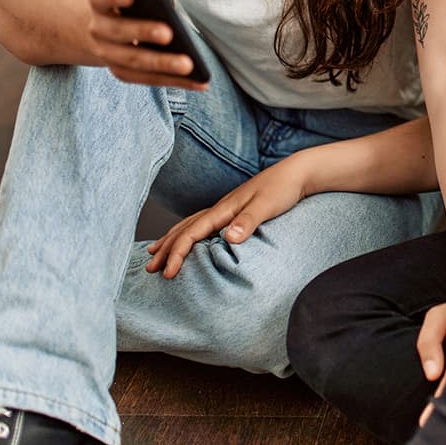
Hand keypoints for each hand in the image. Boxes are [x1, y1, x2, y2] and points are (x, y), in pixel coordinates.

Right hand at [85, 0, 206, 89]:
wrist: (102, 28)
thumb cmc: (127, 3)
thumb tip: (166, 0)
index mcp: (98, 4)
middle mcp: (98, 30)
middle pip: (119, 32)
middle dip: (143, 32)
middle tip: (168, 34)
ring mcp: (107, 54)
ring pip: (133, 61)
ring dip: (162, 64)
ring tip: (188, 66)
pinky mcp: (122, 71)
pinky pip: (146, 78)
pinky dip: (173, 81)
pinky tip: (197, 82)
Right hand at [145, 153, 312, 277]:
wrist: (296, 172)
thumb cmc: (283, 188)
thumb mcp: (267, 205)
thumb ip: (248, 220)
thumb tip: (229, 237)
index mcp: (224, 209)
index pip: (192, 233)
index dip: (177, 253)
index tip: (167, 272)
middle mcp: (220, 208)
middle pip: (184, 229)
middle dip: (166, 248)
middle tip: (149, 267)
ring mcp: (225, 208)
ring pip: (190, 224)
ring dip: (172, 239)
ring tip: (155, 251)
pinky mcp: (233, 209)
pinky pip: (201, 223)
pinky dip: (188, 232)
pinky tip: (188, 237)